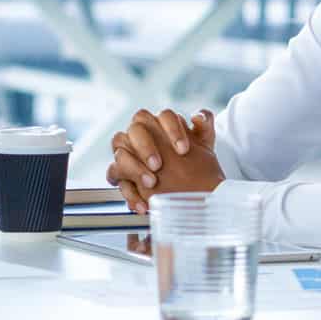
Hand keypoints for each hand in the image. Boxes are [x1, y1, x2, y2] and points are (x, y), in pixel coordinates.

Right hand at [106, 108, 223, 213]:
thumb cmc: (193, 160)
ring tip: (151, 183)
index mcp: (161, 123)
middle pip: (136, 129)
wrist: (189, 185)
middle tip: (158, 165)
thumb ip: (205, 127)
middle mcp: (140, 134)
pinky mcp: (120, 173)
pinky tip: (144, 204)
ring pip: (120, 151)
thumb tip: (197, 117)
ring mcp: (128, 152)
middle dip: (146, 147)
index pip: (164, 116)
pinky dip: (129, 193)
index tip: (183, 150)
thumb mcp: (203, 146)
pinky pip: (115, 177)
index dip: (173, 130)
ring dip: (133, 168)